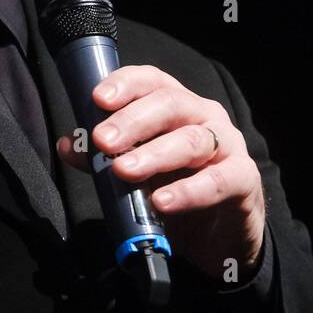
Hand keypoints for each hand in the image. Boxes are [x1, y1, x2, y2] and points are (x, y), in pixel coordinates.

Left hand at [55, 64, 267, 284]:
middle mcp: (203, 116)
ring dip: (154, 155)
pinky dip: (188, 191)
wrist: (222, 231)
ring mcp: (226, 144)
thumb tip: (69, 145)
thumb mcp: (137, 172)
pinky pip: (218, 180)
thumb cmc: (177, 186)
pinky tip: (163, 201)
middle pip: (170, 104)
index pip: (152, 81)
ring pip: (192, 140)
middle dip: (132, 121)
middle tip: (102, 140)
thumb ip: (102, 158)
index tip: (98, 98)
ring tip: (124, 171)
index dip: (125, 84)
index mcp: (176, 105)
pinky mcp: (243, 178)